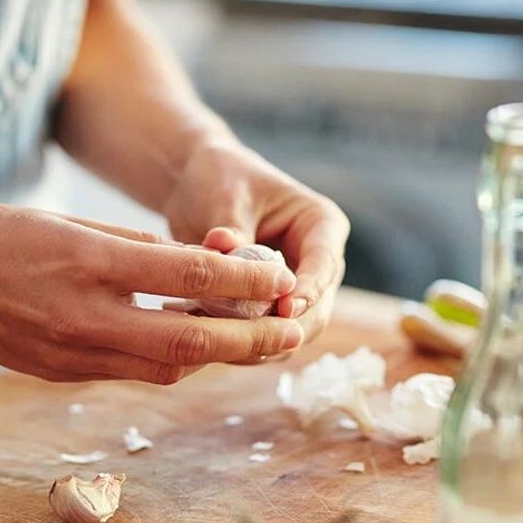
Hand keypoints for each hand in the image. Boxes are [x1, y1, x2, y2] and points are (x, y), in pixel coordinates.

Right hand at [0, 206, 303, 383]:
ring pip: (166, 368)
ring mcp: (72, 353)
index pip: (189, 278)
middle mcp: (86, 316)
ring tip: (253, 341)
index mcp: (92, 262)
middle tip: (292, 333)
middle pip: (189, 342)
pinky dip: (171, 362)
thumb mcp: (74, 219)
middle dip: (250, 341)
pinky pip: (133, 372)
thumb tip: (199, 268)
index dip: (245, 281)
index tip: (280, 277)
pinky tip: (192, 347)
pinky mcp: (63, 373)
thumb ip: (140, 247)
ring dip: (215, 357)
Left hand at [162, 139, 349, 343]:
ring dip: (257, 341)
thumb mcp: (226, 198)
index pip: (324, 265)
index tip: (285, 310)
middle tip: (243, 337)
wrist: (197, 187)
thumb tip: (224, 248)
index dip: (308, 291)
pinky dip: (238, 342)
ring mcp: (297, 290)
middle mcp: (317, 262)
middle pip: (316, 310)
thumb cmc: (219, 179)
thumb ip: (231, 230)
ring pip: (291, 333)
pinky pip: (263, 337)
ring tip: (213, 336)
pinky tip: (202, 337)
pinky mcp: (271, 308)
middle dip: (282, 328)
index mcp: (320, 226)